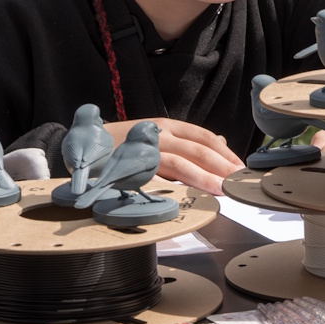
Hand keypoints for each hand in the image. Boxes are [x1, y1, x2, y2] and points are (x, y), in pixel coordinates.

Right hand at [106, 118, 243, 195]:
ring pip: (180, 164)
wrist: (83, 146)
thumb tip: (222, 142)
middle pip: (198, 150)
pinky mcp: (130, 167)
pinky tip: (188, 197)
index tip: (241, 169)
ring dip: (204, 178)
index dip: (226, 154)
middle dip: (222, 167)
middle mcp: (159, 135)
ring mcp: (145, 150)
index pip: (205, 138)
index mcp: (168, 126)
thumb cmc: (124, 145)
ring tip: (222, 191)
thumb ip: (187, 142)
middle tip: (239, 183)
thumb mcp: (158, 136)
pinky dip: (172, 188)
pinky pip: (155, 178)